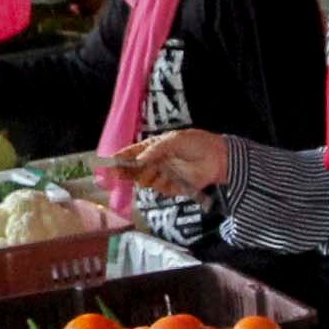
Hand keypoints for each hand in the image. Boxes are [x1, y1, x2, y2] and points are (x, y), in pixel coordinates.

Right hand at [113, 128, 227, 197]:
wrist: (218, 158)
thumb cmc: (196, 143)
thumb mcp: (174, 140)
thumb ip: (155, 149)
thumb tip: (139, 159)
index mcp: (154, 148)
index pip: (133, 153)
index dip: (122, 157)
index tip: (110, 161)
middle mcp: (156, 162)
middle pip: (134, 170)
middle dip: (125, 171)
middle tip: (117, 173)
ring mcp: (163, 176)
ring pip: (144, 180)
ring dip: (145, 176)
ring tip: (154, 169)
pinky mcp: (172, 188)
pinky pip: (159, 188)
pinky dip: (161, 183)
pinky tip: (168, 176)